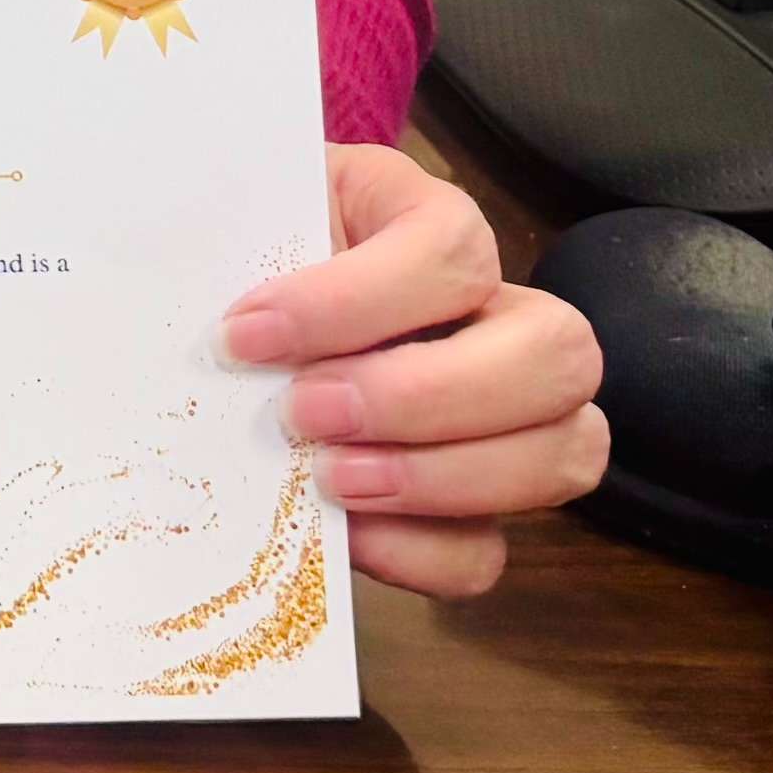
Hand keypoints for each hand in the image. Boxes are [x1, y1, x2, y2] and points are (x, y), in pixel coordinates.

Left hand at [223, 143, 606, 600]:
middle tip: (305, 414)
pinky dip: (424, 552)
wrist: (208, 314)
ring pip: (564, 450)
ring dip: (444, 478)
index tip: (248, 333)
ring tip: (332, 481)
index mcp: (424, 220)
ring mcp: (499, 415)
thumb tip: (221, 332)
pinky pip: (492, 547)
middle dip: (427, 395)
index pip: (452, 248)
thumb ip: (238, 255)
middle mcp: (491, 312)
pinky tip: (347, 536)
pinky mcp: (465, 505)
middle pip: (556, 351)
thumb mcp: (234, 229)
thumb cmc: (225, 255)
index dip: (356, 299)